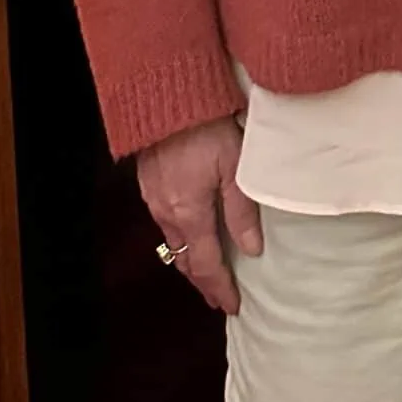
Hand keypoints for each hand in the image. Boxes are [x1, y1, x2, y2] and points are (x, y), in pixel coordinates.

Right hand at [137, 116, 262, 314]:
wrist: (168, 95)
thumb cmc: (208, 127)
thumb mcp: (235, 166)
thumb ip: (242, 211)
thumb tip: (253, 251)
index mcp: (189, 213)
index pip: (206, 264)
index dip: (220, 288)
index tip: (232, 306)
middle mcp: (166, 213)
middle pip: (184, 260)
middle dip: (203, 282)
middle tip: (219, 297)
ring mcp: (153, 199)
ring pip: (172, 242)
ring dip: (189, 261)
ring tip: (207, 272)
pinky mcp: (149, 183)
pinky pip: (164, 223)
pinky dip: (179, 238)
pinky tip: (189, 235)